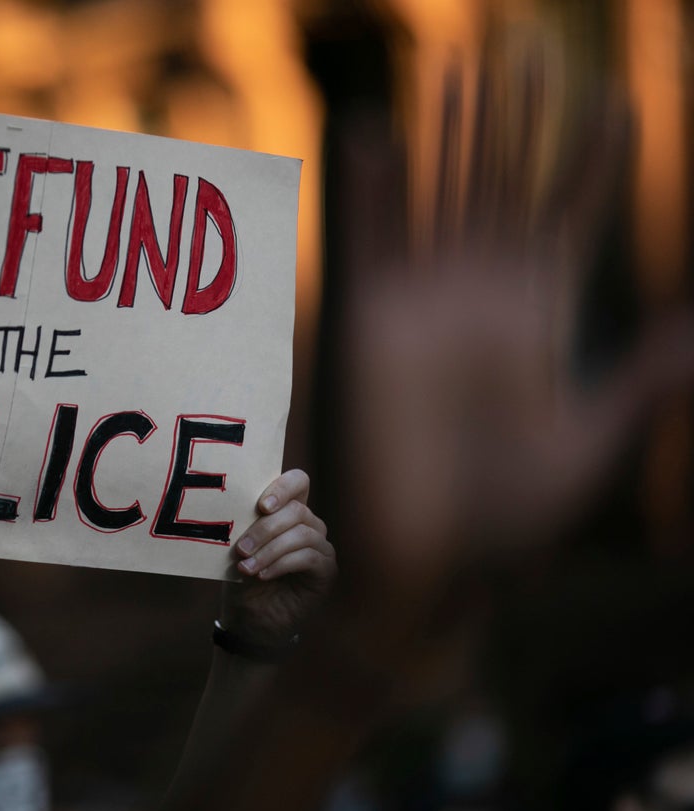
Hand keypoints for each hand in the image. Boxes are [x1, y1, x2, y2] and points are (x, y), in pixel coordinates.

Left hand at [222, 470, 336, 649]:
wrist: (250, 618)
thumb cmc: (242, 578)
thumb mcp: (237, 548)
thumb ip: (243, 526)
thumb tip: (231, 510)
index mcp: (287, 511)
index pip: (298, 482)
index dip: (282, 488)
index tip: (260, 506)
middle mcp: (309, 525)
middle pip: (296, 510)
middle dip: (264, 529)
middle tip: (240, 549)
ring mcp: (321, 547)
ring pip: (301, 534)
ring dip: (270, 550)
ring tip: (246, 567)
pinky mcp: (326, 570)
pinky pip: (308, 557)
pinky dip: (282, 564)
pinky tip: (263, 575)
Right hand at [337, 52, 693, 594]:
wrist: (421, 560)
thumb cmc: (505, 523)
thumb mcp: (588, 449)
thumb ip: (641, 384)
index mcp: (538, 317)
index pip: (571, 215)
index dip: (593, 158)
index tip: (617, 98)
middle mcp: (481, 295)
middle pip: (504, 183)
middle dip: (518, 118)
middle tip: (528, 46)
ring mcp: (423, 302)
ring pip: (439, 194)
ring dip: (451, 132)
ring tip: (460, 64)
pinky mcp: (369, 320)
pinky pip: (369, 239)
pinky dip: (370, 188)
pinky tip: (375, 134)